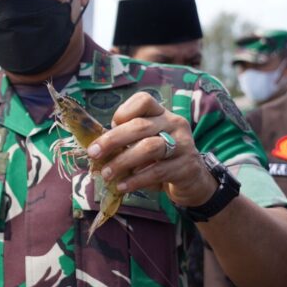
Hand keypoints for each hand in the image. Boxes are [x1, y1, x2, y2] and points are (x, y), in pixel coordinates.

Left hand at [86, 92, 216, 206]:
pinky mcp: (187, 167)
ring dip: (123, 161)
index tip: (109, 126)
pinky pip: (157, 172)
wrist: (192, 180)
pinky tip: (122, 186)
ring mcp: (184, 144)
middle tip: (94, 153)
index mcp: (161, 114)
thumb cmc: (160, 158)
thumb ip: (125, 141)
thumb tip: (96, 147)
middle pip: (140, 126)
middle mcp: (174, 124)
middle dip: (113, 140)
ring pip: (149, 148)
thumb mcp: (144, 143)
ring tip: (106, 173)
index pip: (143, 100)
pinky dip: (135, 180)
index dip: (123, 111)